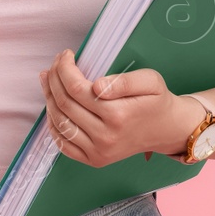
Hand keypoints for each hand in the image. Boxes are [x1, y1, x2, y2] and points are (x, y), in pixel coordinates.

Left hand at [38, 49, 194, 168]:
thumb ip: (123, 81)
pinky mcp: (94, 160)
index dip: (64, 68)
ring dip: (49, 98)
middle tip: (55, 64)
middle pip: (63, 104)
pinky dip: (53, 125)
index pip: (76, 88)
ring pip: (59, 123)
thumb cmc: (156, 101)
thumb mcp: (150, 81)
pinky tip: (53, 107)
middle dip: (53, 79)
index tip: (66, 55)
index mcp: (118, 115)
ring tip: (49, 80)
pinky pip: (63, 144)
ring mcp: (99, 152)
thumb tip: (96, 86)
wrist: (165, 129)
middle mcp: (106, 137)